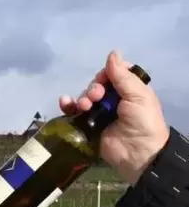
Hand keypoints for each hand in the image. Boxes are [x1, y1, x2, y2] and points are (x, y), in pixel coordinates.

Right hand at [58, 51, 169, 185]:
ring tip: (85, 106)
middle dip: (94, 88)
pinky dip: (68, 105)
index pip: (113, 73)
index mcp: (129, 90)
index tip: (105, 78)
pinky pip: (74, 112)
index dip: (107, 73)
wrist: (137, 153)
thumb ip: (123, 76)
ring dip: (82, 97)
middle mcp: (114, 100)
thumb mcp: (138, 95)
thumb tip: (112, 52)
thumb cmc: (143, 122)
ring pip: (85, 97)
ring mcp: (100, 113)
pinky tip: (64, 102)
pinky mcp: (88, 125)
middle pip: (97, 85)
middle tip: (96, 97)